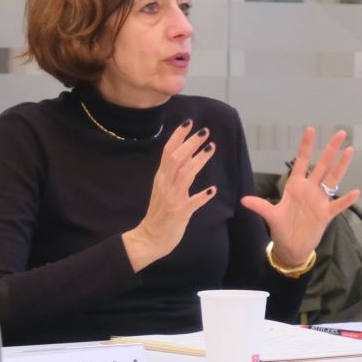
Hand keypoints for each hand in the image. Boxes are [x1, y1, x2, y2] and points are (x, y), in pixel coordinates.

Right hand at [122, 121, 218, 271]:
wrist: (149, 238)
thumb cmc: (159, 214)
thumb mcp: (163, 189)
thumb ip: (174, 174)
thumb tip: (188, 156)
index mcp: (161, 178)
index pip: (167, 152)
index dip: (178, 136)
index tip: (189, 123)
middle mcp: (165, 185)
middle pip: (176, 158)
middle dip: (190, 144)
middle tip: (204, 132)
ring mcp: (172, 199)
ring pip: (184, 174)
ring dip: (198, 161)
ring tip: (210, 148)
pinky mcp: (179, 213)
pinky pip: (192, 202)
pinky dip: (202, 195)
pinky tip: (212, 190)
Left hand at [240, 126, 358, 267]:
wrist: (291, 248)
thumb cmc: (281, 229)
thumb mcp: (271, 216)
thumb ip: (260, 206)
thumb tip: (243, 200)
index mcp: (295, 187)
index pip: (301, 162)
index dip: (306, 146)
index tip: (310, 130)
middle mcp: (309, 190)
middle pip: (322, 166)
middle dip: (330, 150)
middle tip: (340, 133)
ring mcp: (319, 201)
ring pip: (333, 180)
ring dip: (341, 166)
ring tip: (350, 151)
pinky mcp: (326, 214)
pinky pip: (338, 205)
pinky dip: (346, 199)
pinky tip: (355, 192)